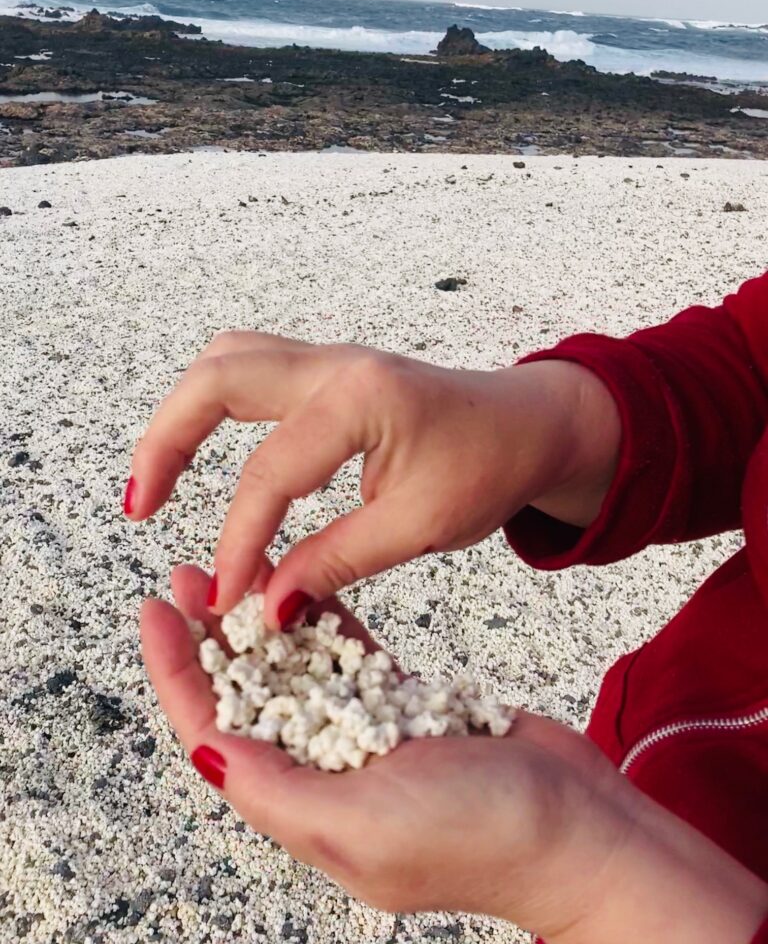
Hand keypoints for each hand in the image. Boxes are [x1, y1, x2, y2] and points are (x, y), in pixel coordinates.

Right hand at [126, 333, 619, 623]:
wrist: (532, 423)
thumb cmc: (491, 466)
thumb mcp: (420, 525)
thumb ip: (335, 562)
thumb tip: (267, 606)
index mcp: (362, 398)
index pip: (271, 474)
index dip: (239, 542)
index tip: (227, 598)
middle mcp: (336, 365)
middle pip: (217, 378)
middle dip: (165, 441)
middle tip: (141, 506)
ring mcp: (331, 360)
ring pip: (226, 361)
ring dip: (181, 414)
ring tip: (157, 477)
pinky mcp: (329, 372)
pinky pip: (251, 369)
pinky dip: (212, 405)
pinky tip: (205, 449)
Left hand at [141, 565, 641, 937]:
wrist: (579, 830)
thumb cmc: (484, 839)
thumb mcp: (363, 826)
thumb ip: (278, 789)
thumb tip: (206, 752)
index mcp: (304, 810)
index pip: (214, 733)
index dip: (177, 673)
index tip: (156, 613)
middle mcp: (326, 774)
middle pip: (248, 694)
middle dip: (212, 638)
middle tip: (190, 577)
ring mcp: (367, 737)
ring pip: (297, 668)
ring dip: (264, 620)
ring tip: (237, 568)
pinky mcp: (406, 707)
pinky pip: (351, 657)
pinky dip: (324, 621)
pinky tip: (304, 586)